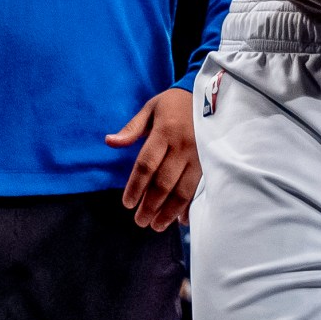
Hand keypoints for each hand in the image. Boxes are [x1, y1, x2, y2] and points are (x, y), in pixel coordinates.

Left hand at [105, 88, 199, 229]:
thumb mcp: (151, 108)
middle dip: (150, 205)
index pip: (146, 165)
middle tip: (139, 221)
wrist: (211, 94)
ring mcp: (199, 156)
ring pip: (183, 190)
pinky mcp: (210, 163)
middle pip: (164, 182)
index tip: (127, 203)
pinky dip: (191, 206)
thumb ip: (131, 128)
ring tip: (157, 225)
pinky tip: (181, 220)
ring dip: (169, 211)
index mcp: (165, 132)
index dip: (136, 186)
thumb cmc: (174, 103)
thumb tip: (109, 141)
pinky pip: (199, 189)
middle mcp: (183, 146)